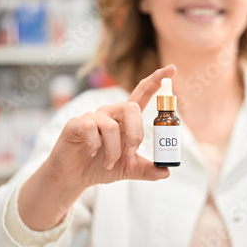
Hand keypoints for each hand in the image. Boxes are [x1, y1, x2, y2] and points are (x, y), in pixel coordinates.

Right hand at [45, 64, 176, 189]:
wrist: (74, 177)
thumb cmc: (101, 166)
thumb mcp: (129, 170)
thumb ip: (147, 169)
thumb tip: (166, 172)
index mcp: (126, 119)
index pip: (143, 93)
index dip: (156, 80)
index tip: (172, 69)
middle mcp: (111, 113)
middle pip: (131, 107)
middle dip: (136, 133)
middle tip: (130, 152)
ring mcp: (93, 117)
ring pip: (111, 126)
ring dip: (114, 150)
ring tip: (109, 162)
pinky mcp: (76, 124)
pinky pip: (91, 129)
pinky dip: (95, 146)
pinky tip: (91, 153)